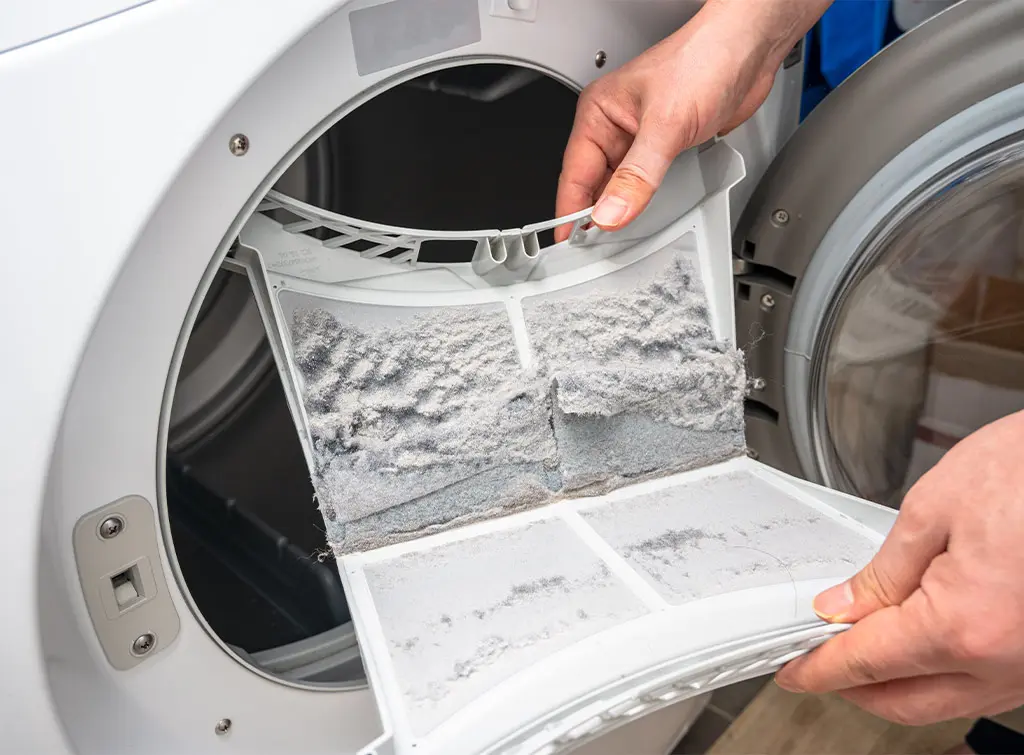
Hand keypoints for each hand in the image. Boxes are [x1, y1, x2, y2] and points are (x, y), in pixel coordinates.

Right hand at [554, 0, 830, 240]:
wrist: (749, 48)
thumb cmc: (704, 59)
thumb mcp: (666, 124)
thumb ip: (637, 175)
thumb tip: (611, 212)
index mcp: (599, 112)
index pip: (574, 173)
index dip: (570, 211)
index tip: (569, 243)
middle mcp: (615, 125)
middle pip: (594, 184)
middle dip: (596, 215)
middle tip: (597, 250)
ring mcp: (640, 137)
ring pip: (620, 186)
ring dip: (622, 209)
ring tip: (621, 237)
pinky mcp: (665, 146)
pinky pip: (645, 183)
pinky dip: (645, 201)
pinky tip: (648, 215)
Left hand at [775, 410, 1023, 724]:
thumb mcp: (933, 510)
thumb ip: (883, 571)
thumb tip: (844, 607)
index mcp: (965, 626)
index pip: (867, 663)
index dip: (818, 668)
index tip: (792, 670)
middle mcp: (1004, 663)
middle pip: (904, 701)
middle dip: (852, 687)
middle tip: (815, 661)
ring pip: (946, 701)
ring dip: (897, 684)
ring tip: (860, 648)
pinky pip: (983, 685)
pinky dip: (941, 673)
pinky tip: (920, 644)